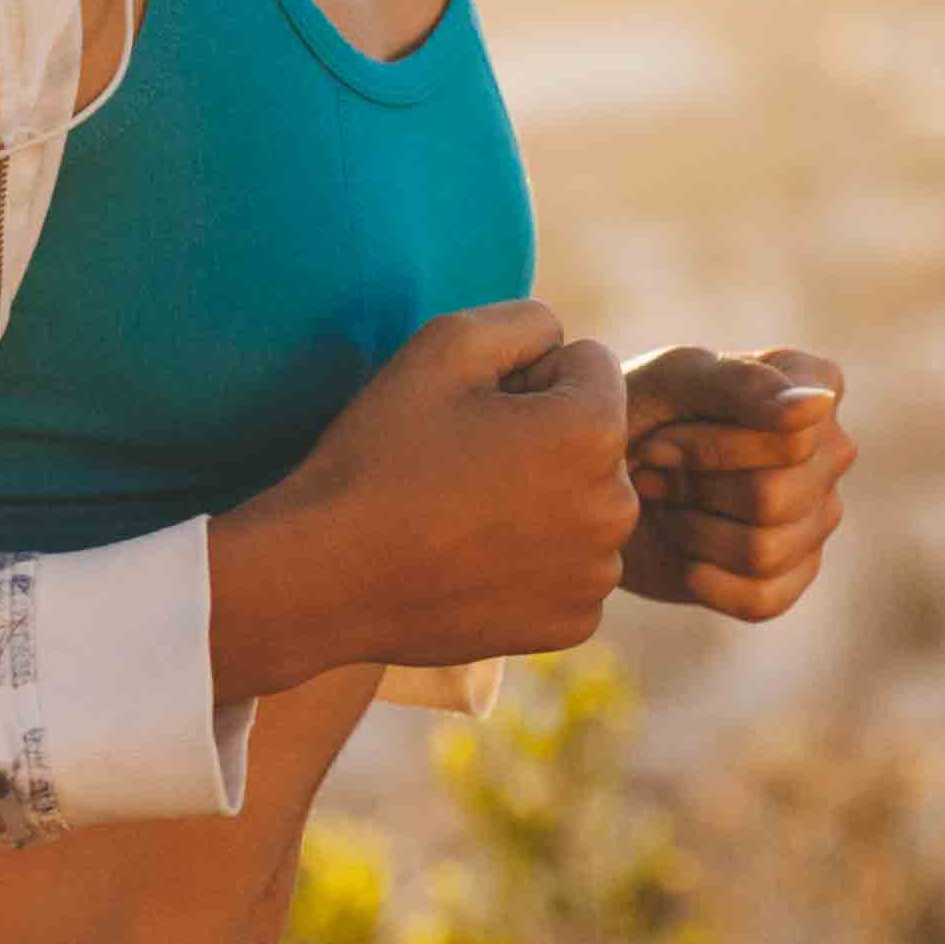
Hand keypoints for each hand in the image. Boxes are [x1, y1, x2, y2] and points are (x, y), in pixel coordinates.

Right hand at [216, 297, 633, 690]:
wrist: (328, 576)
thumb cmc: (382, 453)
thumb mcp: (443, 344)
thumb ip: (525, 319)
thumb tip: (561, 343)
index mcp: (594, 432)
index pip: (590, 365)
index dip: (527, 374)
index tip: (474, 411)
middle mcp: (615, 509)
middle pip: (595, 438)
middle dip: (546, 437)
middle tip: (464, 464)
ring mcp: (595, 576)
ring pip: (584, 503)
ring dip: (545, 499)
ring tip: (464, 513)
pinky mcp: (571, 623)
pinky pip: (569, 565)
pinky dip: (533, 560)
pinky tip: (473, 561)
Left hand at [618, 344, 852, 624]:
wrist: (593, 477)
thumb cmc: (634, 412)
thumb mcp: (669, 380)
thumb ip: (740, 382)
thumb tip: (819, 405)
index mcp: (815, 387)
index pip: (791, 440)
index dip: (710, 448)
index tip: (657, 439)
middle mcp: (830, 451)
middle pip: (774, 498)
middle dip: (693, 491)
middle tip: (651, 476)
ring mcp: (818, 516)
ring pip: (765, 550)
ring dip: (692, 532)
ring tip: (664, 505)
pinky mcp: (793, 573)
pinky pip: (763, 599)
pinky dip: (707, 582)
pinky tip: (682, 555)